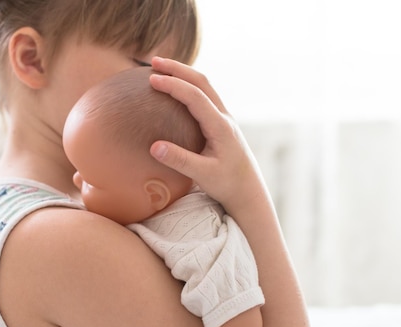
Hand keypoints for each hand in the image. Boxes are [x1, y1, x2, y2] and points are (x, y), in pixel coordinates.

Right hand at [148, 57, 268, 216]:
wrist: (249, 191)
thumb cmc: (227, 184)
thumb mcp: (203, 174)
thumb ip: (179, 160)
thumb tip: (154, 147)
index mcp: (220, 126)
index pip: (195, 96)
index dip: (173, 85)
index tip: (152, 80)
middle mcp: (224, 117)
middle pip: (201, 82)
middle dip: (178, 69)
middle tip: (154, 61)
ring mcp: (224, 119)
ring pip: (204, 87)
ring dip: (183, 74)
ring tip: (161, 69)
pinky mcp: (220, 124)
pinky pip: (204, 97)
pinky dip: (187, 87)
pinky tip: (174, 89)